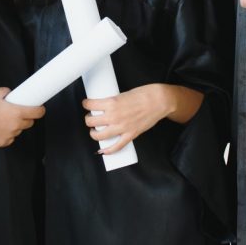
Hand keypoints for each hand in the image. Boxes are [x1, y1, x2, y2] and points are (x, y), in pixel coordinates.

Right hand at [0, 87, 44, 147]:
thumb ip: (8, 92)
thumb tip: (12, 94)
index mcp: (17, 112)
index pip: (37, 113)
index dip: (40, 110)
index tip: (40, 108)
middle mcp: (15, 125)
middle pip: (30, 123)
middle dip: (27, 117)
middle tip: (18, 112)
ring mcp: (9, 135)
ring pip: (19, 130)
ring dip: (17, 126)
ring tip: (5, 120)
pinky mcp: (2, 143)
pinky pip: (11, 138)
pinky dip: (8, 134)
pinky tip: (0, 128)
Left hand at [83, 83, 202, 154]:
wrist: (159, 101)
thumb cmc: (144, 94)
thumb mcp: (123, 94)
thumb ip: (114, 102)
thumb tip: (106, 107)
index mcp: (111, 103)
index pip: (90, 105)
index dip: (86, 104)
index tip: (86, 104)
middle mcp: (114, 116)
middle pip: (91, 121)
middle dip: (88, 119)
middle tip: (90, 118)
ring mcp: (121, 127)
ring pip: (99, 135)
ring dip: (94, 134)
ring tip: (94, 131)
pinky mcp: (130, 135)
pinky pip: (116, 146)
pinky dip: (108, 150)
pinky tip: (103, 150)